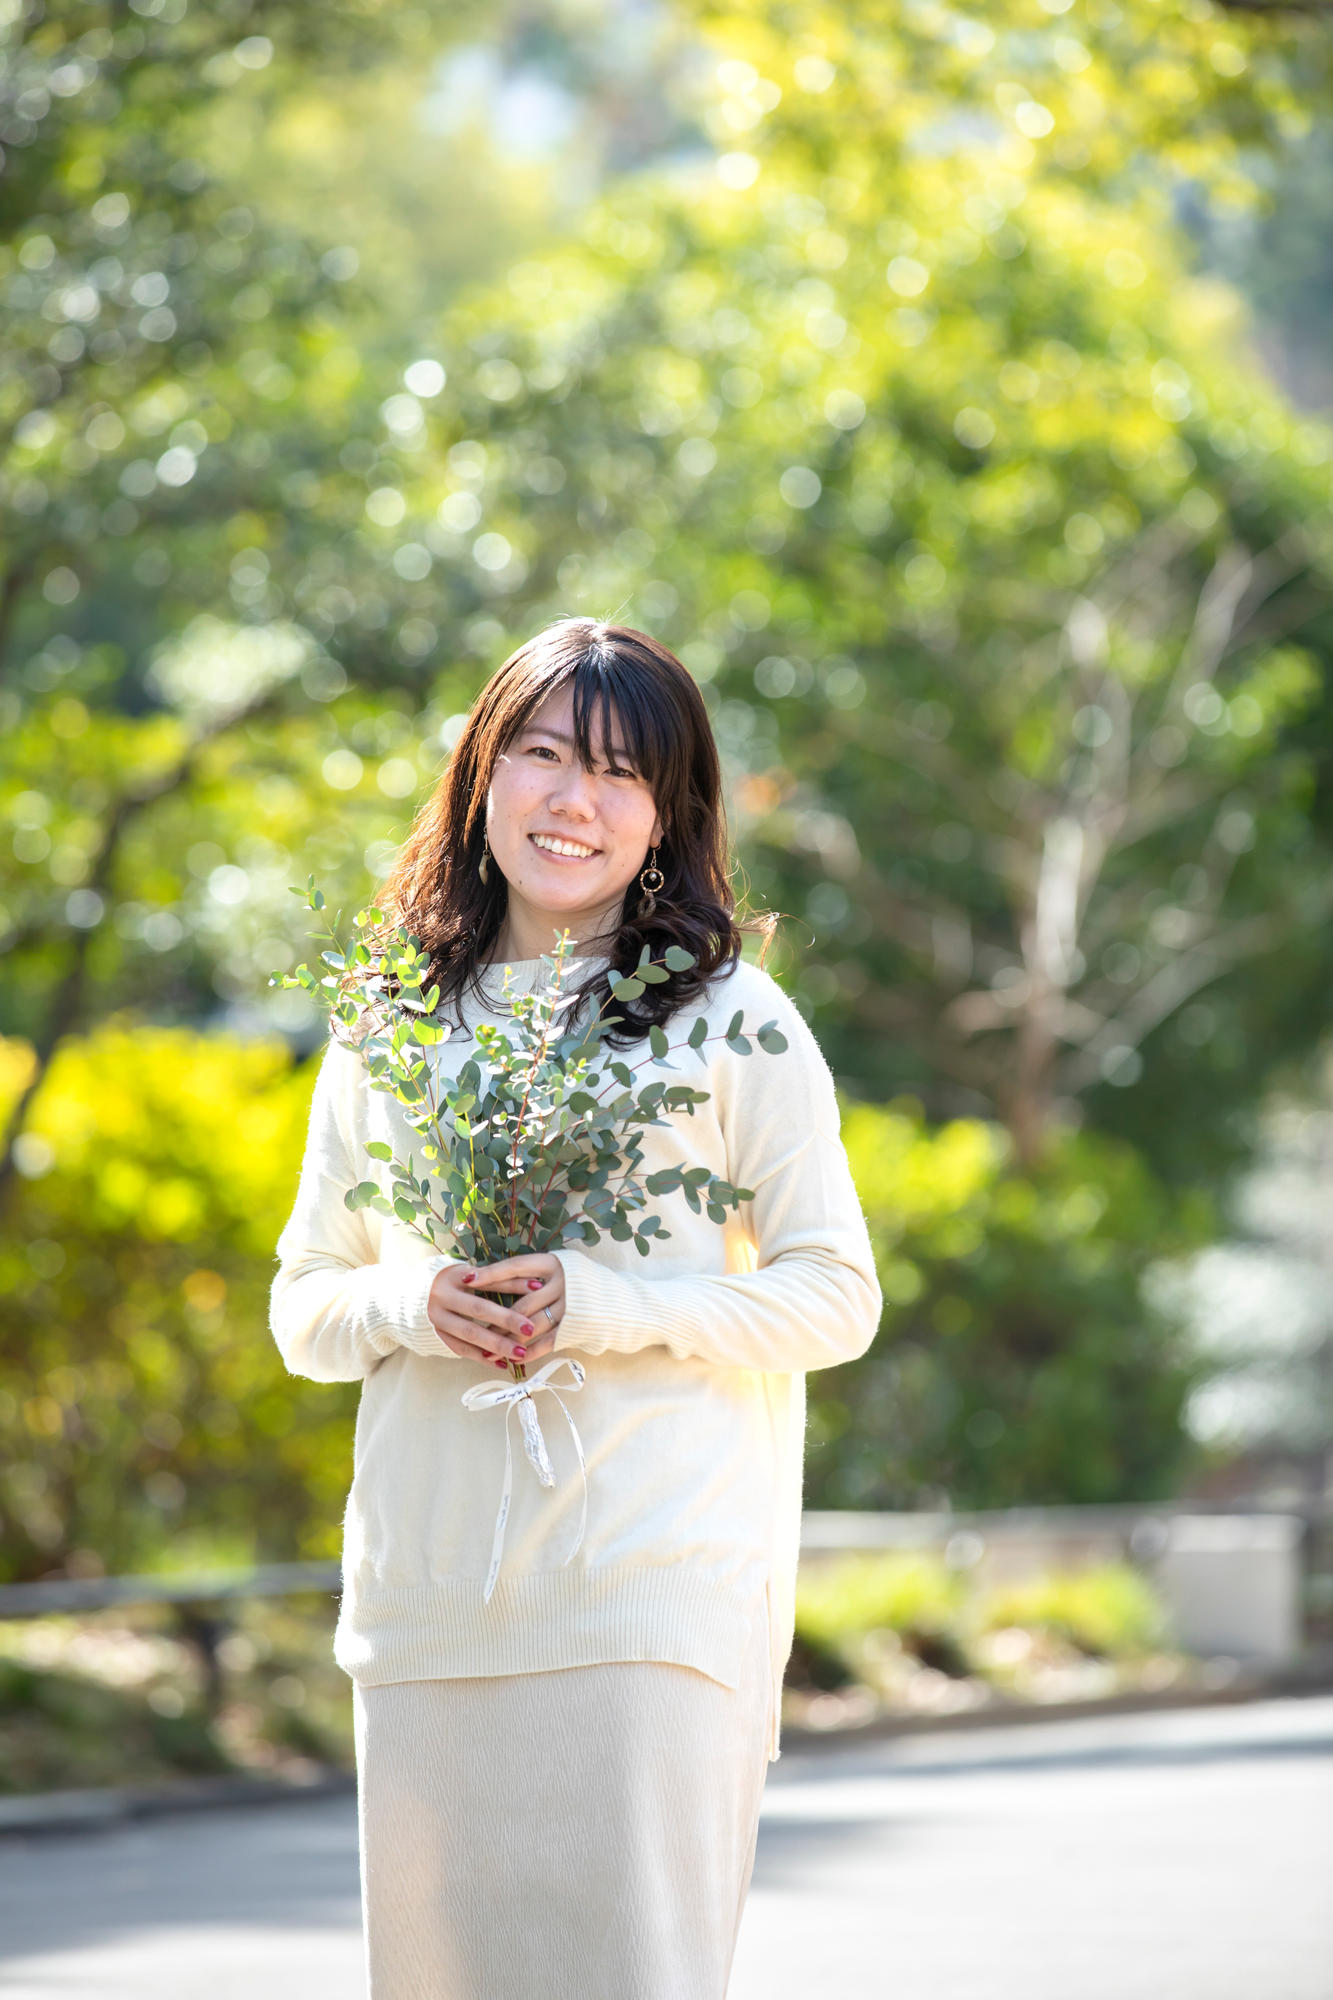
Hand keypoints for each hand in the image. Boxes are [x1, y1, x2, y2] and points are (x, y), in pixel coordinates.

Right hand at [426, 1254, 565, 1368]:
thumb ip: (502, 1279)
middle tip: (530, 1329)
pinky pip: (462, 1350)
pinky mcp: (439, 1337)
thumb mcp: (473, 1275)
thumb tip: (537, 1284)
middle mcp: (442, 1297)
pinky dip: (483, 1359)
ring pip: (470, 1334)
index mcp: (454, 1276)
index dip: (513, 1285)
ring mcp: (438, 1319)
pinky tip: (502, 1364)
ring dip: (496, 1345)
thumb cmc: (455, 1282)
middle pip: (478, 1310)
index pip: (487, 1281)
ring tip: (520, 1353)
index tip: (538, 1290)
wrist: (416, 1297)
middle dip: (506, 1320)